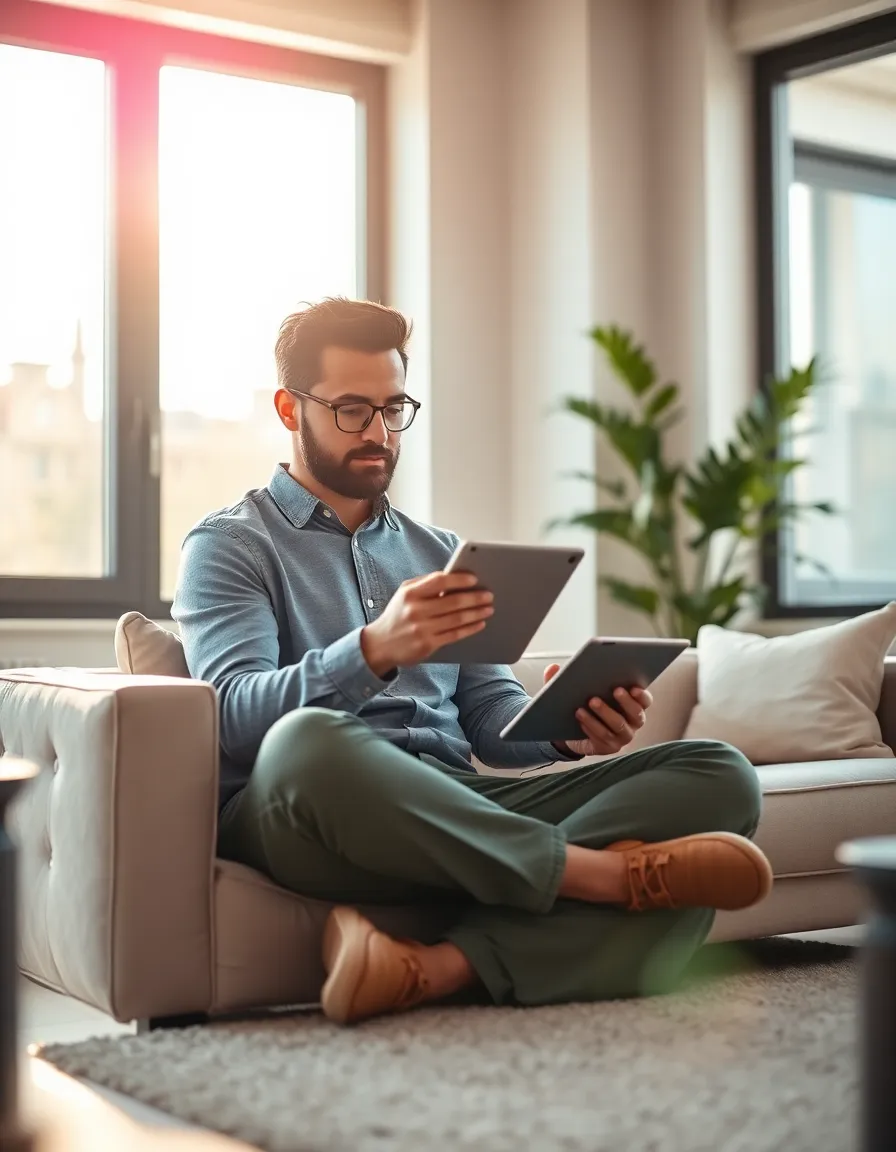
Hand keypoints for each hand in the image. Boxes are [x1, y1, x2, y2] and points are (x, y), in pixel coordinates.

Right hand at [361, 571, 493, 675]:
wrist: (380, 645)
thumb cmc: (398, 614)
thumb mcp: (404, 594)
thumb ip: (426, 584)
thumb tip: (455, 577)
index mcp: (410, 593)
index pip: (439, 581)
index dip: (459, 579)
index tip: (474, 579)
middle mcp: (415, 610)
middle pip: (453, 601)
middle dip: (475, 598)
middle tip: (489, 595)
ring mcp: (421, 629)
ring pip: (457, 619)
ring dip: (477, 613)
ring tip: (488, 608)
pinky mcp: (427, 645)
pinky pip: (455, 635)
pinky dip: (470, 628)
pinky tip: (479, 623)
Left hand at [542, 663, 652, 757]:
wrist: (570, 730)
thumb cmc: (581, 703)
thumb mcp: (573, 688)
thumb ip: (563, 677)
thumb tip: (553, 667)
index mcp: (632, 704)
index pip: (645, 700)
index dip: (642, 694)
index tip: (633, 686)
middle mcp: (632, 722)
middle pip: (636, 713)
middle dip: (625, 701)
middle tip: (614, 690)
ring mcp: (622, 737)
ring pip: (618, 726)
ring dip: (605, 713)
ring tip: (591, 702)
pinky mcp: (609, 747)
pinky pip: (603, 738)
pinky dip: (592, 726)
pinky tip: (581, 718)